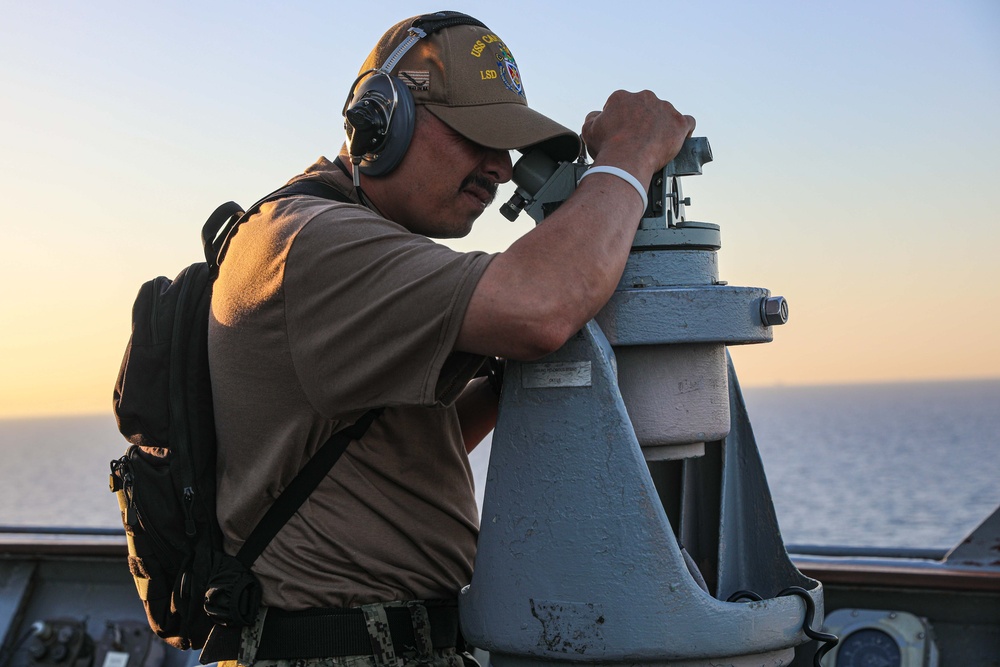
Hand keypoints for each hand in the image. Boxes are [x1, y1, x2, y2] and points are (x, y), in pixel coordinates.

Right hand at [581, 90, 695, 180]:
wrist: (625, 161)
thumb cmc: (607, 147)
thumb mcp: (588, 130)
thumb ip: (593, 118)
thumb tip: (598, 115)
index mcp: (622, 98)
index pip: (623, 105)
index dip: (622, 120)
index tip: (621, 132)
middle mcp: (645, 98)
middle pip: (645, 107)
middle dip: (643, 121)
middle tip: (638, 139)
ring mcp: (664, 109)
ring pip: (666, 114)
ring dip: (662, 125)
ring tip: (656, 143)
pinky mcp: (679, 123)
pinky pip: (687, 122)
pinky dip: (684, 131)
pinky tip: (679, 139)